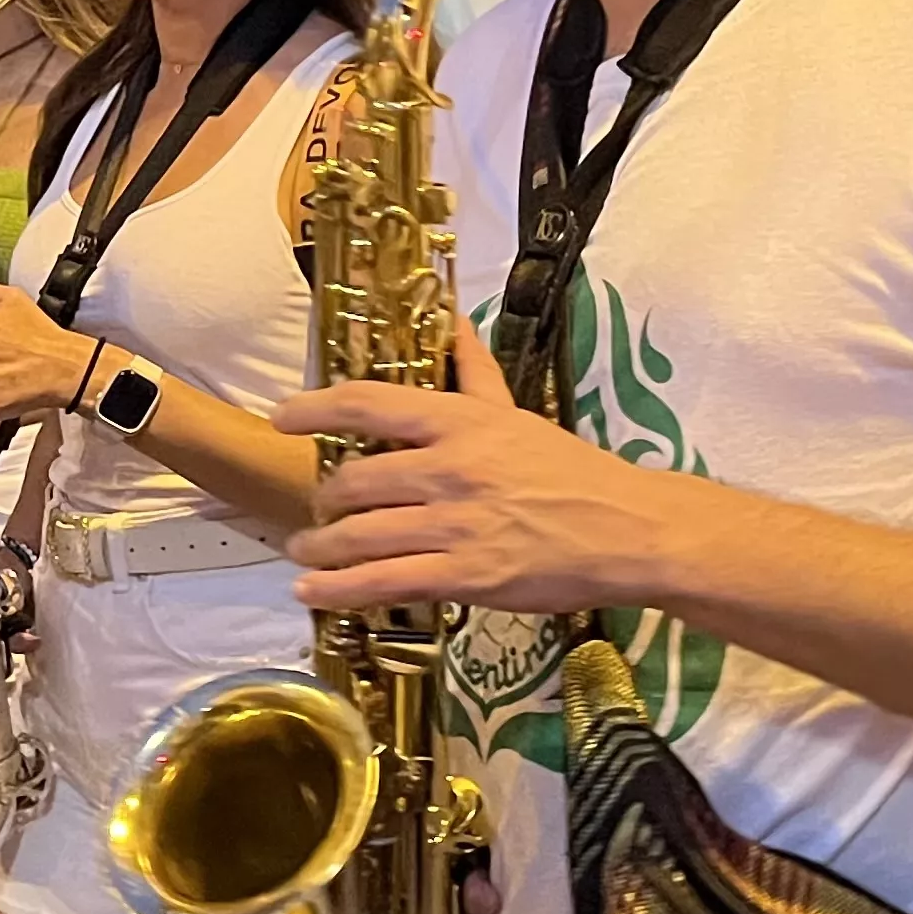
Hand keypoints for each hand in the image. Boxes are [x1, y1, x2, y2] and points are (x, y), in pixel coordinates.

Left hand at [278, 319, 692, 615]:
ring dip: (320, 546)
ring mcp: (456, 525)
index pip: (372, 403)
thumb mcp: (519, 414)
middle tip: (320, 511)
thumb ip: (476, 372)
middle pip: (356, 480)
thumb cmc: (574, 473)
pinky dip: (338, 588)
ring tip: (306, 551)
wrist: (628, 531)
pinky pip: (383, 581)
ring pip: (361, 534)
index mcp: (464, 423)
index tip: (284, 416)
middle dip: (326, 500)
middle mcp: (451, 469)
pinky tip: (313, 590)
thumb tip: (453, 323)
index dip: (317, 408)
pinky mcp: (465, 576)